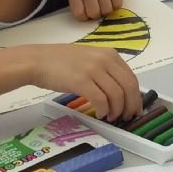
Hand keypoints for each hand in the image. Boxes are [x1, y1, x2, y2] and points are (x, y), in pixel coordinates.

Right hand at [23, 43, 140, 119]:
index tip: (135, 108)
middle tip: (127, 117)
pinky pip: (101, 100)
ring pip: (117, 95)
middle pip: (129, 87)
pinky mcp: (81, 81)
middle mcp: (104, 59)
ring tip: (111, 117)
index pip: (131, 78)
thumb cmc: (60, 62)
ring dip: (117, 111)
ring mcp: (93, 69)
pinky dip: (104, 111)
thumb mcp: (89, 59)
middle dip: (131, 106)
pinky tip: (101, 114)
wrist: (36, 61)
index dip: (136, 97)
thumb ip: (106, 71)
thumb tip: (122, 92)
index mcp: (109, 54)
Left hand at [68, 0, 142, 20]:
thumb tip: (87, 27)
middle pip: (93, 13)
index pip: (79, 14)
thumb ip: (82, 10)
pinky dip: (117, 5)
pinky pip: (117, 5)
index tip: (90, 9)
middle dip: (99, 14)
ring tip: (107, 1)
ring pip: (106, 10)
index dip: (87, 16)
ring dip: (109, 10)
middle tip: (100, 6)